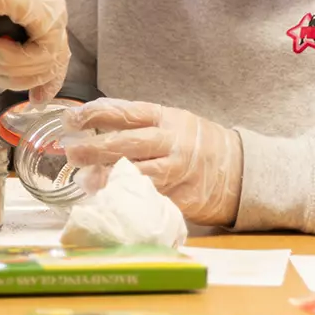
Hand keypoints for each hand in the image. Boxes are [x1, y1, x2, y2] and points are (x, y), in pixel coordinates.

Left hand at [60, 99, 244, 225]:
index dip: (95, 114)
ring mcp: (179, 171)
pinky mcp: (185, 199)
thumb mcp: (174, 123)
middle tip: (71, 152)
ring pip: (138, 173)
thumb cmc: (199, 144)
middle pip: (127, 143)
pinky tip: (111, 202)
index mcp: (167, 118)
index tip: (71, 118)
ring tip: (85, 181)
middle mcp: (172, 142)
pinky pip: (153, 200)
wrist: (243, 170)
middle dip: (95, 147)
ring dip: (107, 178)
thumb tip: (94, 125)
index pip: (126, 111)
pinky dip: (130, 202)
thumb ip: (141, 124)